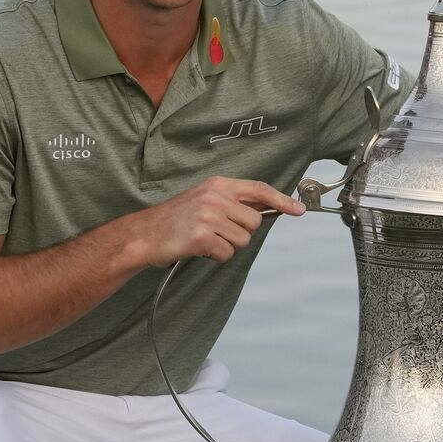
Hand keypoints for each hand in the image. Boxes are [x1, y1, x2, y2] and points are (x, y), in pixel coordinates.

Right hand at [135, 177, 305, 266]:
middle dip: (241, 233)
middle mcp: (215, 197)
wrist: (144, 235)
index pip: (258, 189)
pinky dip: (216, 256)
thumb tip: (265, 208)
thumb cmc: (175, 220)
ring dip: (227, 246)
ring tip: (206, 239)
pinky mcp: (202, 236)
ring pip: (242, 240)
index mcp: (218, 185)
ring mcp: (208, 216)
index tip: (298, 210)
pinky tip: (199, 248)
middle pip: (254, 222)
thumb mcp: (204, 199)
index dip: (281, 200)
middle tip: (217, 232)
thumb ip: (232, 202)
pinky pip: (227, 253)